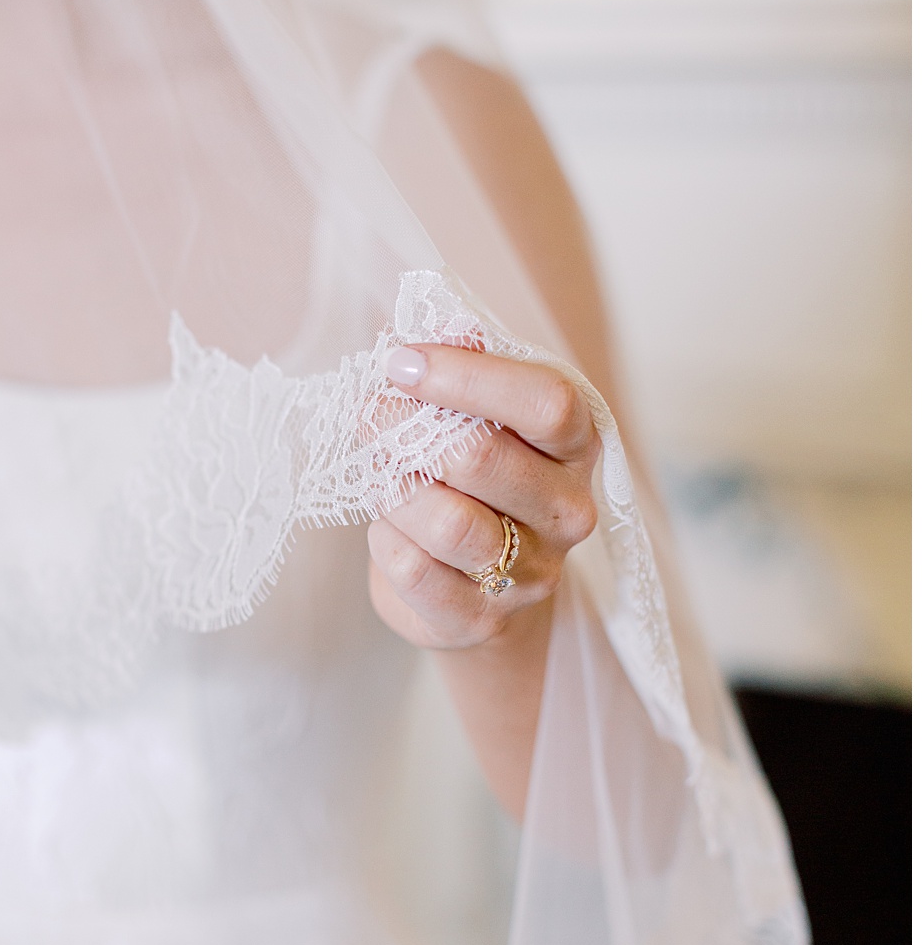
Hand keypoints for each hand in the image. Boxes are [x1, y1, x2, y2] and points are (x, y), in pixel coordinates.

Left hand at [366, 343, 600, 650]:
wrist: (482, 594)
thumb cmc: (474, 485)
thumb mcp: (478, 420)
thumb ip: (464, 370)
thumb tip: (439, 325)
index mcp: (576, 445)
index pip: (545, 401)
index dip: (465, 376)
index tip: (399, 362)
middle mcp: (567, 510)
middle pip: (481, 458)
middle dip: (404, 429)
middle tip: (368, 414)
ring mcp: (532, 573)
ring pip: (447, 521)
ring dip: (393, 489)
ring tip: (380, 475)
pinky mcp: (480, 619)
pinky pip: (415, 571)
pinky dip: (386, 541)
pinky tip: (389, 529)